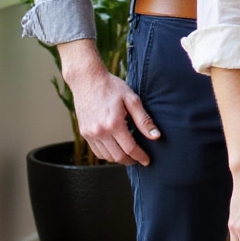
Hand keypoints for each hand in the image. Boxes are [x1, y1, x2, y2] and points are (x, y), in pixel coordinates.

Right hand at [61, 39, 156, 165]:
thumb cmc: (112, 87)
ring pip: (106, 156)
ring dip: (118, 159)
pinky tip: (115, 149)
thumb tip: (156, 136)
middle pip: (118, 156)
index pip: (130, 148)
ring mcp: (89, 134)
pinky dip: (107, 154)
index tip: (147, 161)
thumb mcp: (132, 99)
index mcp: (113, 124)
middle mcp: (100, 132)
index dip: (140, 157)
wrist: (87, 80)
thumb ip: (144, 120)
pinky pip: (96, 151)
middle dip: (130, 161)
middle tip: (139, 159)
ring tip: (129, 154)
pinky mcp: (84, 133)